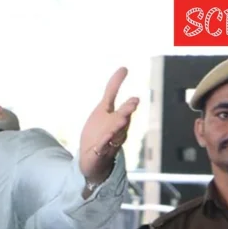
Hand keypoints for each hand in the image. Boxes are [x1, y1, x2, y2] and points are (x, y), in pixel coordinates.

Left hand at [79, 67, 139, 183]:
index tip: (124, 69)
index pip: (116, 97)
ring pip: (116, 134)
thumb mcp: (103, 109)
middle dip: (127, 110)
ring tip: (122, 119)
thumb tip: (124, 68)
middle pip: (123, 117)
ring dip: (118, 127)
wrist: (94, 160)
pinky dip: (104, 144)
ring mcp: (110, 141)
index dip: (118, 84)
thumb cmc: (100, 132)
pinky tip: (102, 141)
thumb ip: (113, 90)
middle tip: (134, 102)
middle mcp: (116, 127)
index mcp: (115, 115)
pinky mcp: (101, 153)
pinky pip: (103, 149)